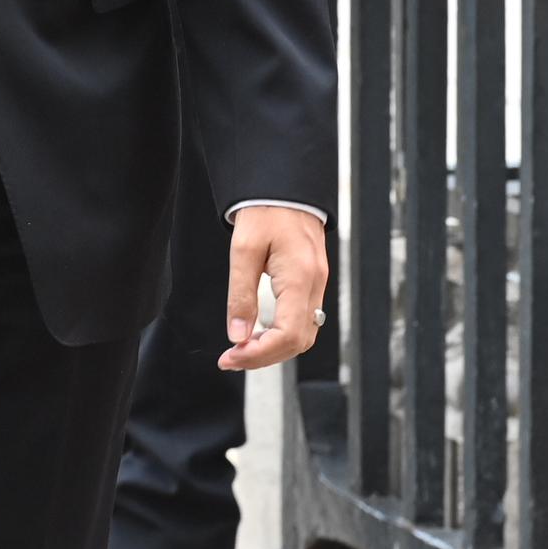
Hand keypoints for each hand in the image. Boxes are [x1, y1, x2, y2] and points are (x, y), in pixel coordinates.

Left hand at [219, 206, 328, 371]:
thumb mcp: (243, 250)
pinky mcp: (312, 284)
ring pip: (304, 335)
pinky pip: (303, 321)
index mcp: (300, 277)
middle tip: (230, 360)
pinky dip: (282, 336)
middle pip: (299, 342)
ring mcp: (317, 285)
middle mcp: (315, 286)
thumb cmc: (265, 212)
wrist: (285, 189)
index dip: (259, 354)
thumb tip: (237, 335)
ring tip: (240, 351)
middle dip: (264, 357)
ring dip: (273, 349)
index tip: (230, 357)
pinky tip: (259, 335)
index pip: (288, 334)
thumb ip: (241, 294)